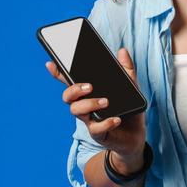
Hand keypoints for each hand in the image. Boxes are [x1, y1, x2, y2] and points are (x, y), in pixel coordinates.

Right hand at [45, 47, 147, 169]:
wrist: (136, 136)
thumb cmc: (128, 109)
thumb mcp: (131, 87)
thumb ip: (126, 69)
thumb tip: (122, 51)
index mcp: (89, 93)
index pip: (70, 82)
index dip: (58, 74)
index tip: (51, 64)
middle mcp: (85, 106)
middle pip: (67, 97)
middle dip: (74, 89)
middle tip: (90, 86)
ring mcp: (90, 120)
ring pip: (77, 111)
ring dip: (89, 104)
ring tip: (106, 101)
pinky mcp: (99, 134)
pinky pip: (96, 129)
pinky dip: (106, 123)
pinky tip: (116, 119)